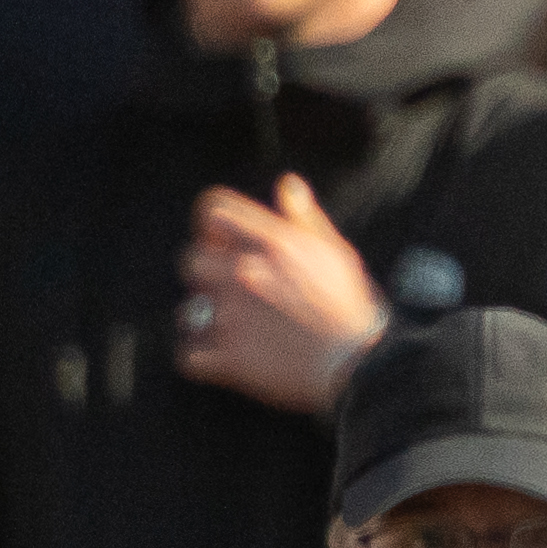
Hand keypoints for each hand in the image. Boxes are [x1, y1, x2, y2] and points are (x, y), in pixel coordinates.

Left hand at [173, 174, 389, 416]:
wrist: (360, 363)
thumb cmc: (350, 305)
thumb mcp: (334, 251)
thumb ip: (303, 217)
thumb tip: (287, 184)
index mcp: (271, 242)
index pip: (212, 210)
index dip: (213, 227)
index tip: (225, 244)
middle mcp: (244, 273)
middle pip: (190, 261)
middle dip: (205, 276)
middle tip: (228, 291)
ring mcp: (234, 317)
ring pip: (186, 312)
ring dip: (202, 320)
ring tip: (229, 328)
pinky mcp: (231, 359)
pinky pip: (190, 357)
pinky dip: (201, 360)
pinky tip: (222, 360)